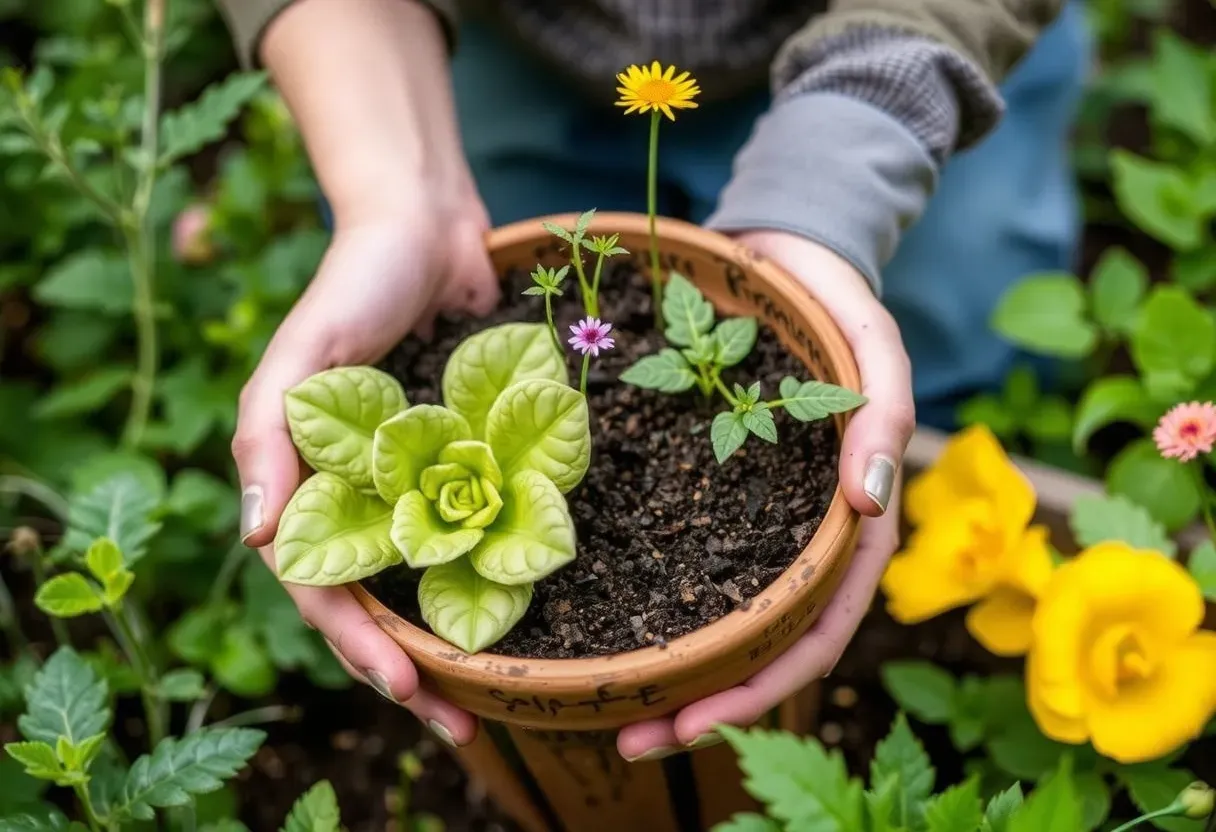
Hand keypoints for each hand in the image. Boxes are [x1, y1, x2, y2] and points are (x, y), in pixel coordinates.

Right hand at [232, 192, 498, 745]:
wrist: (425, 231)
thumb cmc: (354, 285)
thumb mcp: (300, 353)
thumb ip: (268, 438)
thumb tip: (259, 538)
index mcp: (313, 487)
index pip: (328, 589)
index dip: (363, 644)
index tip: (412, 689)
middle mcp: (362, 497)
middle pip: (380, 603)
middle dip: (411, 667)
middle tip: (462, 722)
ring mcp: (416, 484)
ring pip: (428, 581)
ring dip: (452, 639)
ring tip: (495, 695)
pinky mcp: (466, 461)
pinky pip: (475, 528)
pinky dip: (489, 573)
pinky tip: (526, 611)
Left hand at [617, 230, 913, 759]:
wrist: (780, 262)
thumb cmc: (835, 306)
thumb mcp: (872, 348)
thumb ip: (880, 421)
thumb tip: (872, 506)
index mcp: (850, 528)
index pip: (816, 633)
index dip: (761, 688)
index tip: (696, 723)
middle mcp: (802, 543)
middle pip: (761, 652)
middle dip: (705, 708)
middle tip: (632, 742)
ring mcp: (755, 525)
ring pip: (720, 625)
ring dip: (675, 679)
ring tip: (609, 719)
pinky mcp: (711, 497)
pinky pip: (686, 568)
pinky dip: (655, 614)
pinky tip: (606, 634)